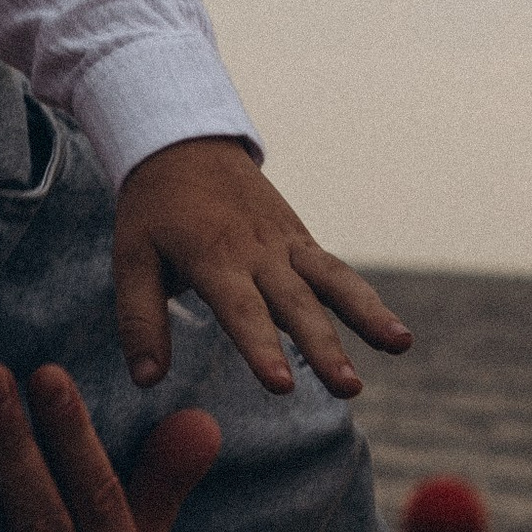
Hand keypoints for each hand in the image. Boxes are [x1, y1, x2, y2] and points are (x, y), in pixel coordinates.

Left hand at [112, 137, 411, 398]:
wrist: (185, 143)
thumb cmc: (154, 209)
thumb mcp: (132, 256)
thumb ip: (140, 319)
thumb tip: (146, 379)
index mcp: (212, 255)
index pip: (240, 309)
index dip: (261, 347)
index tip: (283, 385)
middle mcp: (256, 250)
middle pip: (296, 303)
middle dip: (324, 346)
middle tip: (348, 388)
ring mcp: (285, 243)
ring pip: (332, 280)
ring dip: (366, 314)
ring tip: (400, 345)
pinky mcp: (300, 240)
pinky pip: (336, 270)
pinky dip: (365, 299)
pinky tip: (394, 333)